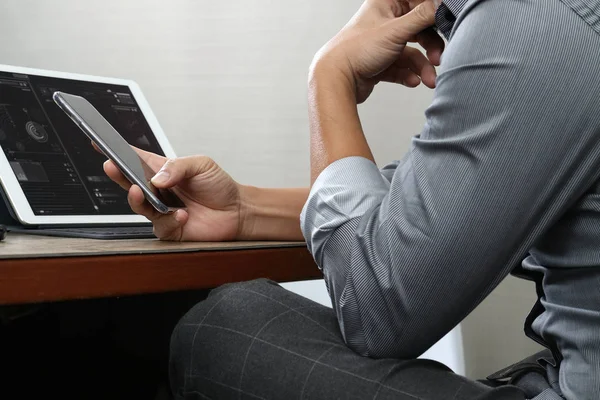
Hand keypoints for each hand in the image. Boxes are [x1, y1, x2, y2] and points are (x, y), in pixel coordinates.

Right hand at [104, 147, 241, 240]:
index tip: (99, 143)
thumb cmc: (219, 186)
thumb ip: (178, 167)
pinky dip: (170, 220)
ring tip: (141, 191)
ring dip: (138, 199)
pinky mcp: (171, 228)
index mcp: (163, 171)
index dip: (117, 153)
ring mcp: (163, 210)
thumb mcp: (202, 164)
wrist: (238, 211)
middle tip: (113, 167)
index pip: (136, 160)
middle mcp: (159, 191)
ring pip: (140, 206)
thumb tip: (157, 178)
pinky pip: (161, 226)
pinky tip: (182, 214)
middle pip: (130, 183)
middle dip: (118, 175)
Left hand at [312, 0, 442, 102]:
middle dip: (431, 46)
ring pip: (411, 52)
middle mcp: (384, 22)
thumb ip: (423, 17)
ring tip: (428, 80)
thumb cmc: (356, 51)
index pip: (417, 2)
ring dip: (422, 67)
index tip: (447, 22)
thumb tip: (442, 5)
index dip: (434, 12)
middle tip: (439, 58)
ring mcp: (381, 44)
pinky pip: (401, 68)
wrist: (335, 80)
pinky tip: (413, 82)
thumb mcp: (396, 31)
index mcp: (385, 4)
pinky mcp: (379, 64)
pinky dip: (409, 75)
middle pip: (418, 29)